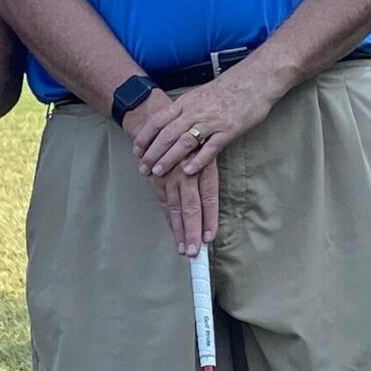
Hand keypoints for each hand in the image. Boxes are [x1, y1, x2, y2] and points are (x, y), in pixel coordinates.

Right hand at [124, 91, 219, 253]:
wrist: (155, 118)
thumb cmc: (188, 135)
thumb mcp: (204, 147)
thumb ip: (208, 171)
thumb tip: (216, 198)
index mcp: (202, 164)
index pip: (208, 196)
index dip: (209, 217)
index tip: (210, 237)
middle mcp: (185, 171)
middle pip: (190, 205)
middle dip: (192, 230)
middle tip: (194, 252)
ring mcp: (168, 175)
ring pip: (174, 207)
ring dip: (179, 229)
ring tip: (183, 248)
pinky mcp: (155, 178)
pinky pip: (162, 201)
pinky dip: (168, 218)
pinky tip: (174, 232)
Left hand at [135, 69, 281, 178]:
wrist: (257, 78)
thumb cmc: (231, 86)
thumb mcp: (202, 93)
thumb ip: (187, 108)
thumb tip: (171, 121)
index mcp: (187, 101)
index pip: (159, 120)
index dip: (145, 136)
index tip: (136, 150)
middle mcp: (196, 111)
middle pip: (167, 134)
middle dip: (152, 152)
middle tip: (142, 168)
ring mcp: (212, 121)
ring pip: (184, 142)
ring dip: (169, 158)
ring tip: (158, 172)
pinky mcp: (229, 130)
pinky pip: (210, 148)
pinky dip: (198, 160)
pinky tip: (188, 171)